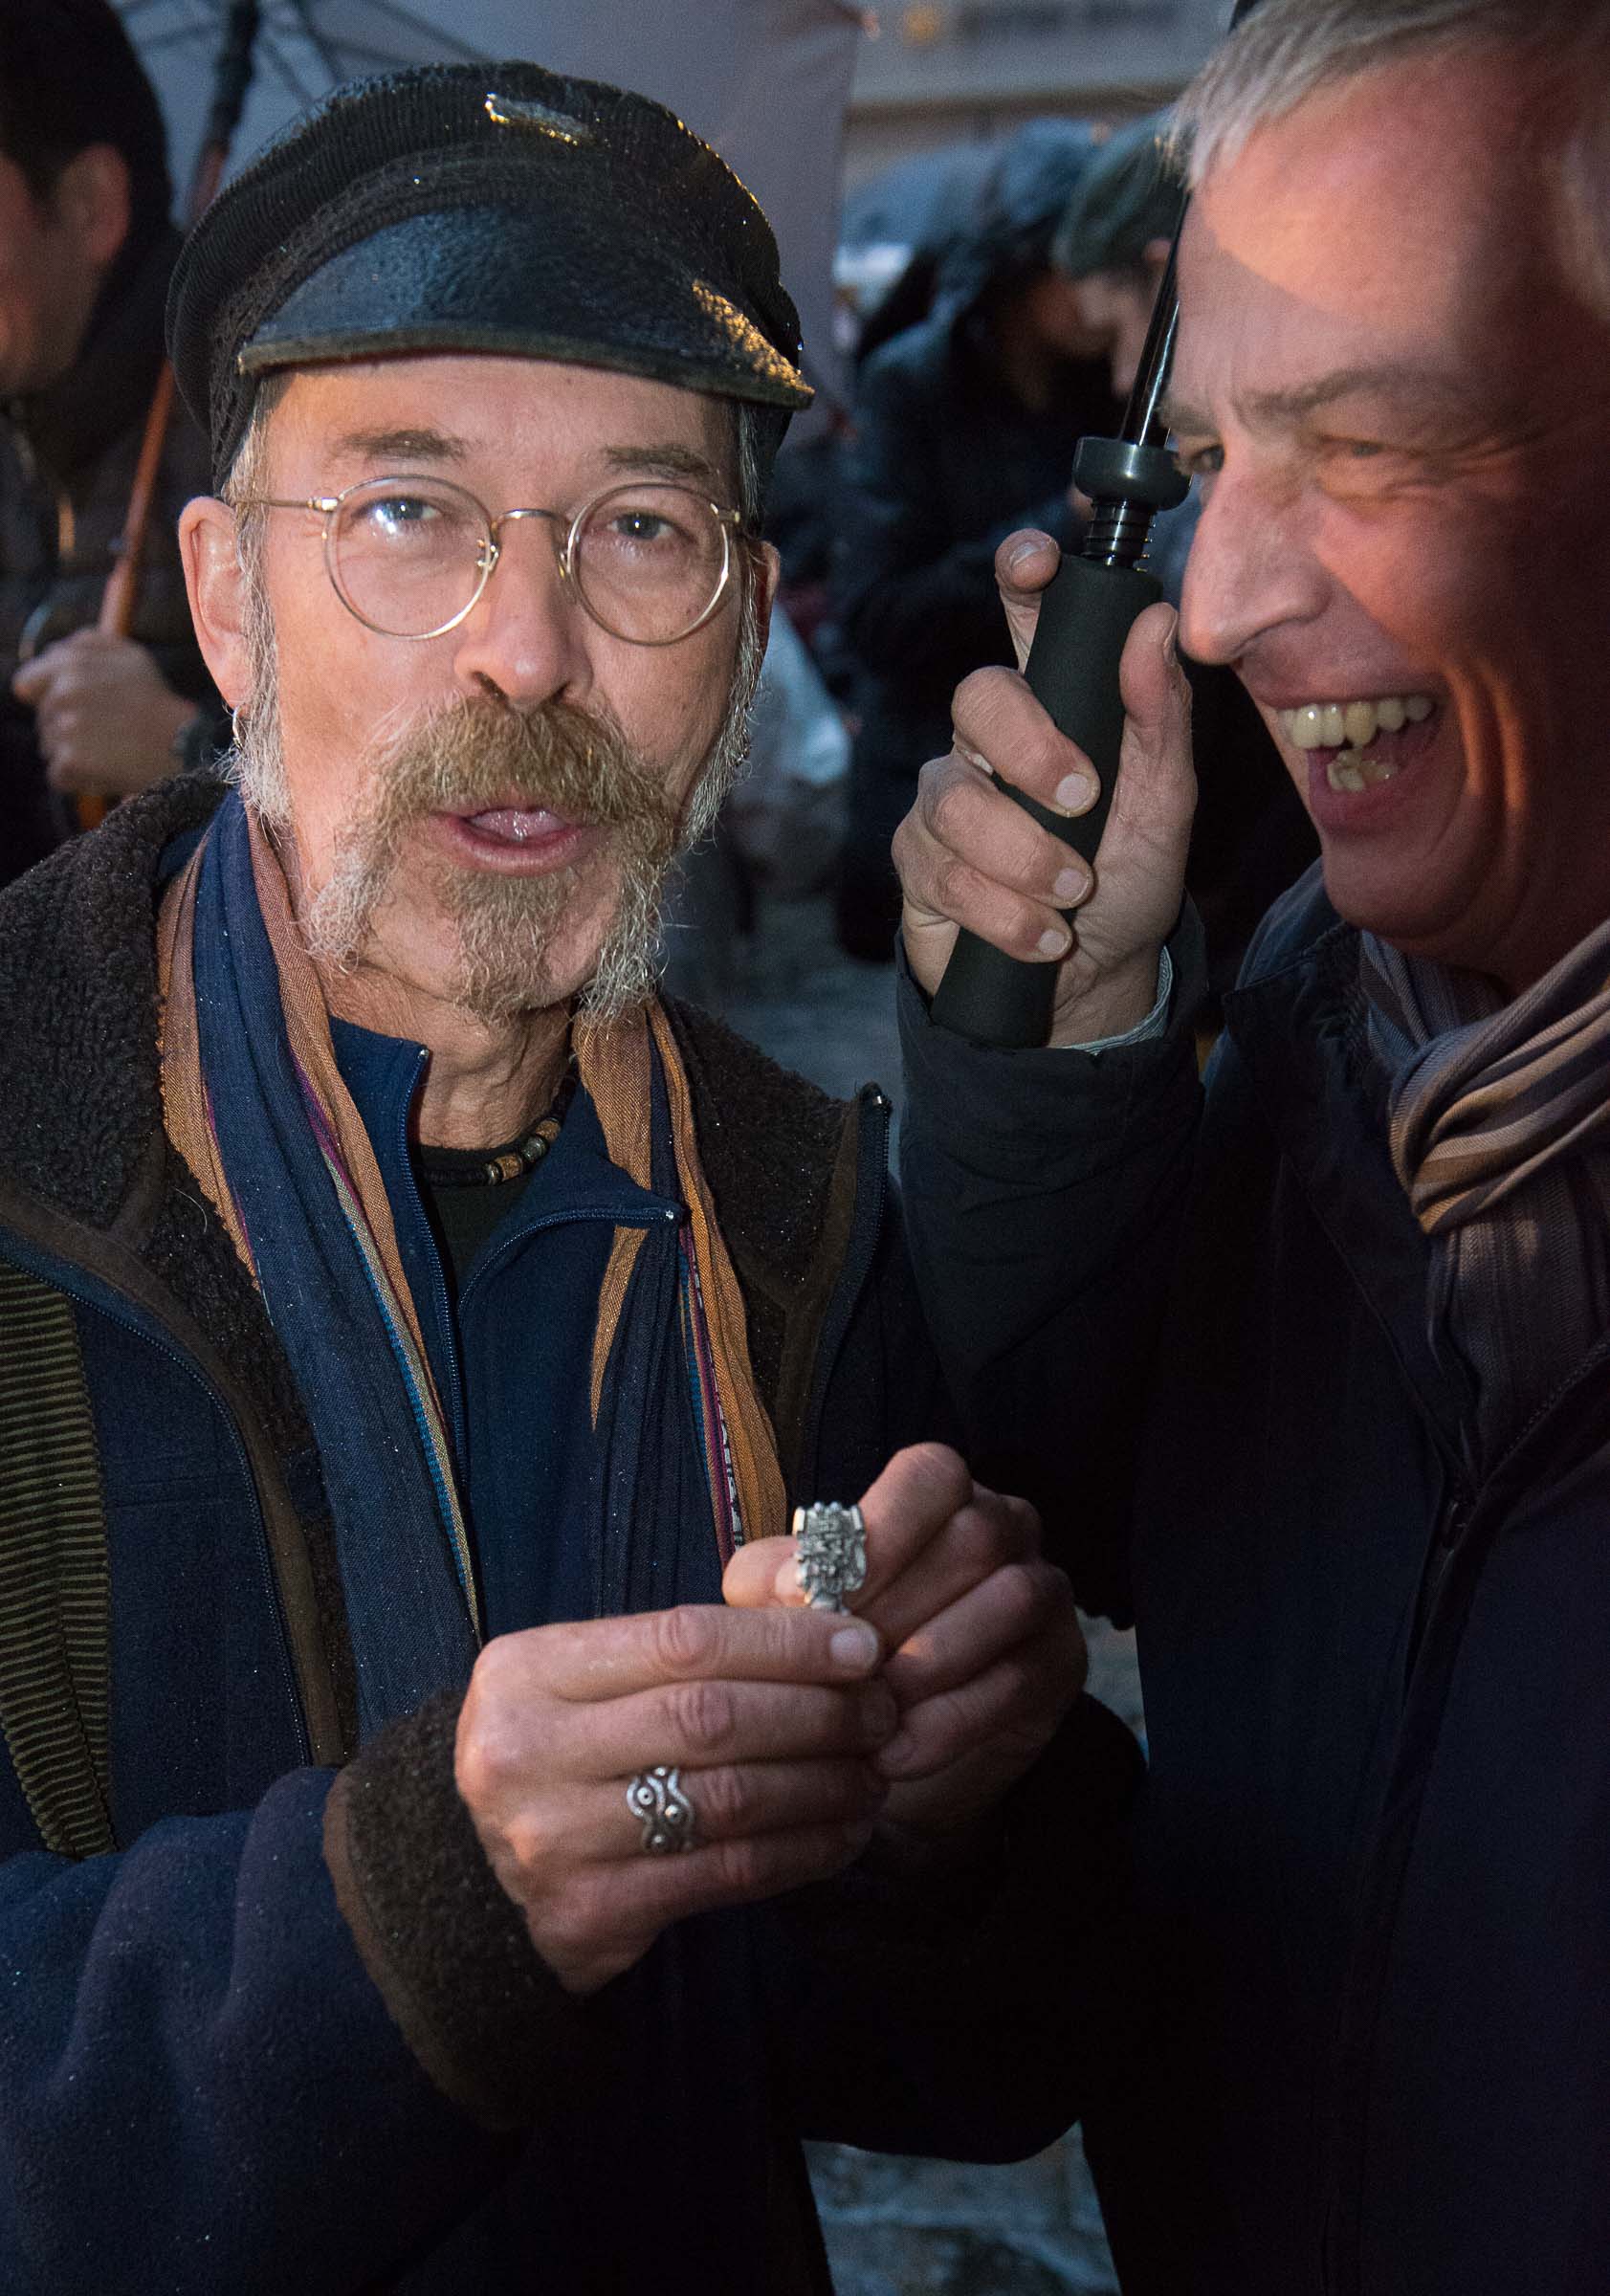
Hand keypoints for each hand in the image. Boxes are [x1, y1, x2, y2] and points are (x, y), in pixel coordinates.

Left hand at [12, 628, 197, 796]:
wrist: (181, 744)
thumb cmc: (155, 702)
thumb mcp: (129, 655)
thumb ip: (86, 643)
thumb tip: (51, 652)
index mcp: (70, 665)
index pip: (26, 683)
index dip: (45, 696)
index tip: (74, 707)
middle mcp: (63, 693)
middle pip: (42, 718)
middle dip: (65, 725)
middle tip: (105, 730)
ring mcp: (65, 728)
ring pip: (49, 747)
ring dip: (73, 753)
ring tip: (109, 750)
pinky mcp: (71, 760)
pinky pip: (58, 775)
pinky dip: (78, 778)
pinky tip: (106, 770)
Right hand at [454, 1604, 894, 1994]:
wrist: (470, 1879)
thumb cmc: (562, 1753)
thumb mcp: (586, 1682)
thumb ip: (682, 1650)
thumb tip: (822, 1618)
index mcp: (526, 1671)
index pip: (682, 1640)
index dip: (783, 1640)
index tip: (860, 1645)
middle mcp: (526, 1753)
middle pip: (709, 1718)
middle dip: (817, 1711)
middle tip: (883, 1709)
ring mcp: (552, 1840)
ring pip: (727, 1799)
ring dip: (822, 1783)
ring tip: (873, 1770)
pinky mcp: (589, 1914)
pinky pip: (725, 1873)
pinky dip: (800, 1850)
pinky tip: (843, 1832)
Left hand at [725, 1444, 1085, 1844]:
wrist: (886, 1745)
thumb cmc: (833, 1648)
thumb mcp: (785, 1607)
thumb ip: (772, 1580)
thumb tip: (792, 1586)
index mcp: (938, 1493)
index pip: (931, 1475)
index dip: (886, 1527)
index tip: (831, 1591)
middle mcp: (1004, 1524)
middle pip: (974, 1539)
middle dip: (900, 1611)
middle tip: (841, 1673)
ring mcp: (1044, 1586)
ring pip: (1011, 1599)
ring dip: (934, 1661)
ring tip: (872, 1717)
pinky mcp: (1063, 1659)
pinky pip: (1021, 1678)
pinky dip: (952, 1720)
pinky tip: (898, 1753)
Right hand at [893, 528, 1194, 1043]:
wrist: (1089, 981)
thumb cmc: (1127, 878)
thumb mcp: (1167, 802)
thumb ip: (1161, 717)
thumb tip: (1156, 623)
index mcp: (1055, 705)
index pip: (1025, 616)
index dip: (1021, 574)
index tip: (1037, 562)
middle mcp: (989, 741)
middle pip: (976, 698)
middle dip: (1031, 751)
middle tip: (1083, 802)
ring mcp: (946, 800)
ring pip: (954, 799)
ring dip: (1024, 856)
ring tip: (1072, 897)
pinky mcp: (918, 865)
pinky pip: (942, 872)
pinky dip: (1003, 913)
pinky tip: (1041, 937)